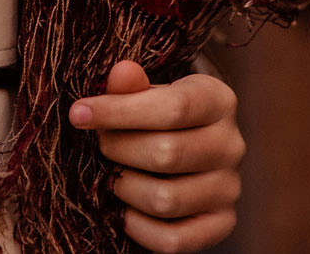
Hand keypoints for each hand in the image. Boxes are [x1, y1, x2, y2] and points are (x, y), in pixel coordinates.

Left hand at [70, 60, 243, 251]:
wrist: (187, 148)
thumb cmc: (159, 114)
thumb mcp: (148, 92)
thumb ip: (131, 85)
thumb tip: (121, 73)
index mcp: (218, 100)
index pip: (174, 107)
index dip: (120, 111)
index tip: (78, 114)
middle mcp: (232, 145)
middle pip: (167, 154)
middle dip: (119, 150)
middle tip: (100, 145)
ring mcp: (229, 189)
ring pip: (167, 199)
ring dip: (125, 188)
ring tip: (111, 174)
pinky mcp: (221, 224)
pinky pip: (173, 239)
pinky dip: (138, 227)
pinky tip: (122, 208)